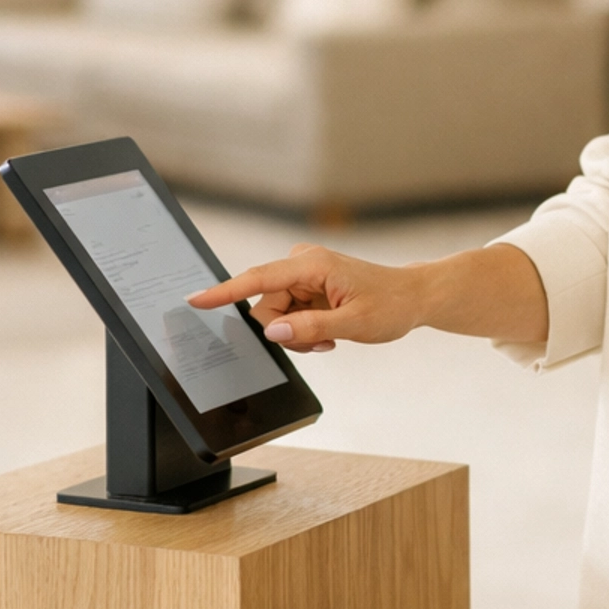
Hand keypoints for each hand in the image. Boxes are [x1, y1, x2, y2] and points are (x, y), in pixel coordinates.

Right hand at [188, 245, 425, 353]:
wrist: (412, 297)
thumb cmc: (390, 305)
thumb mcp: (353, 323)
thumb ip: (310, 328)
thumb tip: (272, 331)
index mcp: (311, 265)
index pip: (257, 279)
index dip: (225, 292)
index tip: (196, 299)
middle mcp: (302, 265)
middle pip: (266, 306)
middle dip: (284, 331)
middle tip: (319, 344)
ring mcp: (304, 276)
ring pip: (275, 315)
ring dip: (296, 333)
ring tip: (328, 338)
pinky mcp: (307, 287)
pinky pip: (288, 315)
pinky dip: (302, 330)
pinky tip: (327, 334)